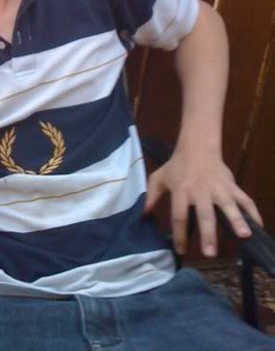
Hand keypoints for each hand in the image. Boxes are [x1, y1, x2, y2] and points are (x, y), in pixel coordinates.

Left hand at [144, 146, 261, 256]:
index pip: (179, 215)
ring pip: (228, 205)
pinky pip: (245, 199)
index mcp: (181, 190)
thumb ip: (149, 197)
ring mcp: (218, 188)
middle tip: (210, 253)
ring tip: (244, 236)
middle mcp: (200, 190)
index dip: (179, 234)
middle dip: (208, 233)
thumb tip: (140, 216)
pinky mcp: (231, 186)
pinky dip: (254, 212)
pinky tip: (259, 228)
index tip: (181, 251)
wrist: (197, 146)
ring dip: (237, 220)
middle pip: (204, 213)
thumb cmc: (177, 166)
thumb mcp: (159, 178)